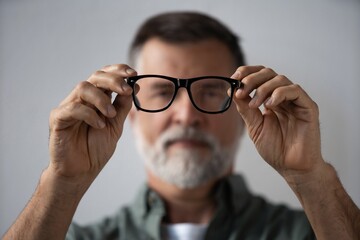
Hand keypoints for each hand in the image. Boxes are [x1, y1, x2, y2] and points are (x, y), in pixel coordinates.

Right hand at [48, 64, 135, 184]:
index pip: (105, 76)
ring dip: (102, 99)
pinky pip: (72, 108)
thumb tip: (134, 86)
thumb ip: (122, 107)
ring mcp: (68, 107)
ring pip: (83, 87)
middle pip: (95, 77)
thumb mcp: (115, 125)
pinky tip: (99, 125)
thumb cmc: (96, 148)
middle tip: (127, 90)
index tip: (134, 74)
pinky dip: (89, 114)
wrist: (81, 171)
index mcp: (96, 99)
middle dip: (114, 80)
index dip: (118, 71)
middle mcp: (82, 99)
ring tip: (111, 115)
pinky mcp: (58, 119)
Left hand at [232, 66, 323, 176]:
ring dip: (263, 88)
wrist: (291, 167)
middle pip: (268, 73)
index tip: (234, 78)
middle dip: (252, 79)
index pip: (260, 76)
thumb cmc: (275, 149)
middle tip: (241, 90)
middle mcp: (283, 97)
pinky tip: (269, 105)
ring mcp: (296, 101)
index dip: (247, 73)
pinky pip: (295, 91)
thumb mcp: (254, 126)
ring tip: (254, 104)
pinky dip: (279, 93)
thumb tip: (233, 90)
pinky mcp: (308, 107)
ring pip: (280, 79)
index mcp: (271, 100)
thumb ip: (245, 108)